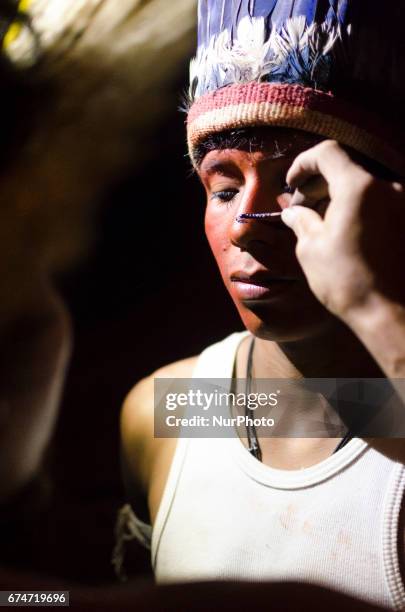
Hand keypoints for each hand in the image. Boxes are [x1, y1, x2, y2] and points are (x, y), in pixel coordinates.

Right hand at [281, 140, 404, 322]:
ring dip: (339, 199)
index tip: (292, 184)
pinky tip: (345, 235)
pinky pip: (379, 205)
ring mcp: (403, 205)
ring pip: (364, 189)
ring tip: (321, 225)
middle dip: (319, 184)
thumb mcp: (311, 249)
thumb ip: (301, 220)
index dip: (303, 163)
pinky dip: (358, 211)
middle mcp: (388, 188)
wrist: (391, 314)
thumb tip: (292, 212)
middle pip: (347, 170)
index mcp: (359, 187)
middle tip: (301, 209)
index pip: (328, 153)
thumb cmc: (348, 282)